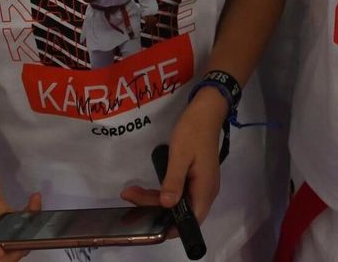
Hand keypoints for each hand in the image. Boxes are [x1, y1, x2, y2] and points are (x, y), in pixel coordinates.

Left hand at [119, 88, 223, 218]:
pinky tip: (148, 187)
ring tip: (133, 191)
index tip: (149, 223)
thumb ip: (173, 182)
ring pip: (179, 202)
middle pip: (181, 212)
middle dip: (155, 209)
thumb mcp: (180, 155)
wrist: (206, 110)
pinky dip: (164, 191)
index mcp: (205, 189)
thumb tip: (167, 205)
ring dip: (156, 200)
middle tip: (131, 195)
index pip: (192, 221)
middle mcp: (206, 191)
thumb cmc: (194, 131)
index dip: (172, 228)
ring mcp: (202, 184)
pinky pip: (180, 192)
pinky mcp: (197, 176)